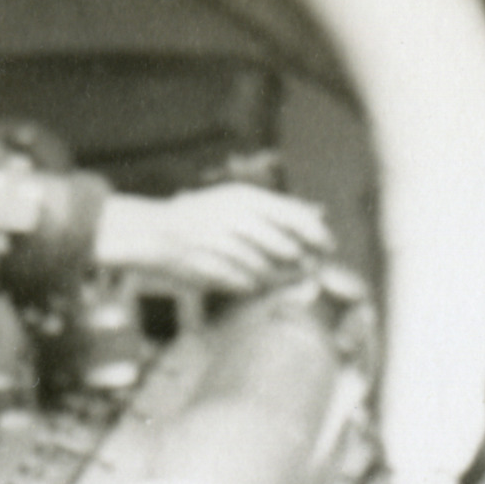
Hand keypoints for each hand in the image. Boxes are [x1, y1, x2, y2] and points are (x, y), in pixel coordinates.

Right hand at [93, 183, 331, 295]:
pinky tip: (249, 281)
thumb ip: (278, 208)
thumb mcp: (239, 201)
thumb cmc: (204, 216)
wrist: (156, 232)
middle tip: (307, 267)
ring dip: (277, 277)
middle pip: (284, 247)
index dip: (316, 234)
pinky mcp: (210, 269)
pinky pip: (245, 283)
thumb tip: (319, 213)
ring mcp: (221, 245)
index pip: (293, 216)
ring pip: (266, 269)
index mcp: (245, 198)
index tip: (329, 246)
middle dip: (299, 261)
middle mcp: (235, 218)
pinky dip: (252, 285)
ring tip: (278, 276)